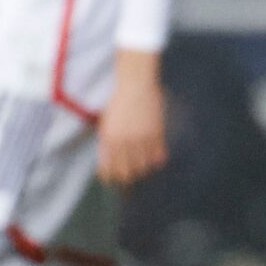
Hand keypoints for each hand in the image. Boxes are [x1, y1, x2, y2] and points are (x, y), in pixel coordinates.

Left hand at [97, 51, 168, 187]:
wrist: (136, 83)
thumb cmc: (119, 103)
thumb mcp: (106, 124)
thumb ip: (107, 145)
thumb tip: (110, 166)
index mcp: (109, 139)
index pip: (109, 171)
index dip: (111, 179)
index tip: (114, 181)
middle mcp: (124, 141)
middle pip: (128, 174)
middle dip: (128, 179)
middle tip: (131, 178)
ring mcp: (141, 138)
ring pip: (144, 168)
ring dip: (143, 170)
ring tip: (143, 167)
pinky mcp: (156, 134)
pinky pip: (158, 157)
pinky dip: (156, 160)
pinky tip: (154, 157)